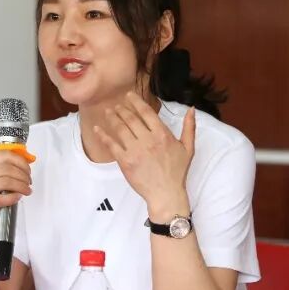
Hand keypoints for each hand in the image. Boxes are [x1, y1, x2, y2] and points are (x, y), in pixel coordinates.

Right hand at [0, 150, 31, 224]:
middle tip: (29, 182)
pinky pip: (3, 198)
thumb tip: (24, 162)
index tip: (28, 170)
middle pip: (8, 169)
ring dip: (22, 186)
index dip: (21, 162)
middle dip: (23, 175)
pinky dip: (14, 197)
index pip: (4, 155)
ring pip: (7, 182)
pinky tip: (18, 197)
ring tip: (27, 190)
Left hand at [93, 92, 194, 214]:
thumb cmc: (177, 172)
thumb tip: (191, 109)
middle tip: (116, 105)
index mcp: (162, 134)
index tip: (129, 95)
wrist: (166, 194)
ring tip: (107, 112)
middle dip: (122, 109)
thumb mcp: (188, 148)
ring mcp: (135, 150)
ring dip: (112, 118)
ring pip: (120, 129)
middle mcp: (147, 140)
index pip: (146, 112)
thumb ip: (189, 127)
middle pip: (130, 119)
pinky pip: (111, 145)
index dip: (136, 102)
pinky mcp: (125, 161)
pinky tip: (97, 129)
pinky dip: (103, 135)